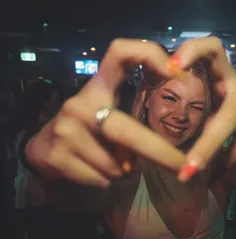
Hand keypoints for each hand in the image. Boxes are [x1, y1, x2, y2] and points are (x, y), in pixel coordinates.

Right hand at [26, 39, 185, 187]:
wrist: (44, 150)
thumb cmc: (89, 130)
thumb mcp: (108, 114)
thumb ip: (132, 120)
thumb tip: (163, 140)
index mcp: (98, 86)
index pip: (119, 53)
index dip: (148, 55)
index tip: (176, 73)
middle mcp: (80, 103)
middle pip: (128, 132)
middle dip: (160, 154)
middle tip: (183, 167)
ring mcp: (66, 129)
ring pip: (116, 165)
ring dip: (125, 172)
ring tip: (115, 164)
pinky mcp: (57, 156)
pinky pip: (101, 179)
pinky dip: (108, 181)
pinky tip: (96, 171)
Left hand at [173, 37, 235, 180]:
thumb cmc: (226, 138)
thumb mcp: (208, 126)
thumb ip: (197, 125)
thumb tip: (172, 147)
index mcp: (222, 78)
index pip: (212, 49)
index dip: (194, 50)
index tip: (174, 68)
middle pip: (229, 112)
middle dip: (208, 146)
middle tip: (190, 169)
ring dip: (230, 159)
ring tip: (220, 169)